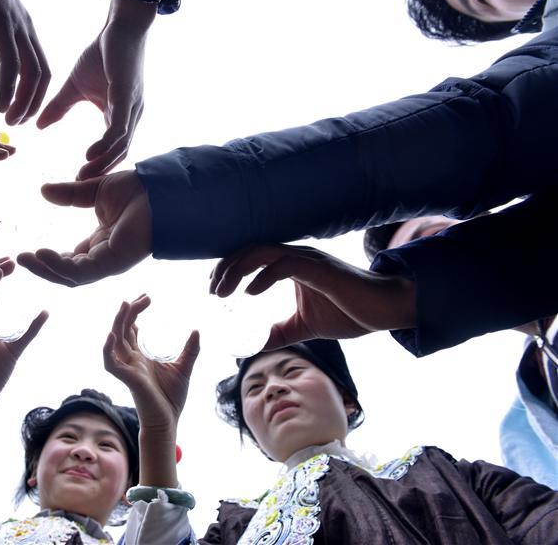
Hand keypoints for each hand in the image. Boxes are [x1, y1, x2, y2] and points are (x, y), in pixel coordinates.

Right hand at [0, 0, 48, 124]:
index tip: (19, 114)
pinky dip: (8, 86)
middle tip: (15, 124)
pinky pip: (11, 62)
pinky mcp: (1, 23)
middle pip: (42, 76)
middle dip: (32, 104)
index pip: (37, 69)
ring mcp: (16, 27)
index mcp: (19, 32)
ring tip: (9, 119)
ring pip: (32, 73)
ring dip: (24, 101)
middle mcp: (25, 31)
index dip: (32, 95)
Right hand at [16, 170, 151, 286]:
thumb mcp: (95, 190)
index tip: (29, 252)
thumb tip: (43, 190)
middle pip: (68, 272)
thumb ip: (70, 193)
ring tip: (25, 259)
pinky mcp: (114, 263)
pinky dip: (60, 266)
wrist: (161, 189)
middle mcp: (105, 256)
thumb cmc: (138, 189)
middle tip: (20, 259)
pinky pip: (81, 272)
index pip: (71, 259)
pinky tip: (42, 254)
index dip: (50, 259)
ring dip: (46, 270)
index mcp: (102, 243)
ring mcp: (109, 262)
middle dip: (42, 268)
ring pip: (72, 277)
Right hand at [37, 0, 153, 179]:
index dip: (95, 167)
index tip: (74, 181)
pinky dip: (106, 143)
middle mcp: (129, 117)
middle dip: (99, 173)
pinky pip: (119, 126)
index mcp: (119, 116)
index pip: (110, 150)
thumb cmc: (102, 54)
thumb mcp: (75, 87)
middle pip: (118, 154)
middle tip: (78, 189)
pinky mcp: (128, 96)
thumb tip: (39, 125)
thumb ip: (58, 107)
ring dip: (102, 163)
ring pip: (120, 145)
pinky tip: (91, 154)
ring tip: (83, 177)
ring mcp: (131, 108)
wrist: (119, 27)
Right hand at [103, 295, 199, 430]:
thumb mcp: (184, 368)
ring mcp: (127, 368)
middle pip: (122, 329)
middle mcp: (130, 359)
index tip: (146, 297)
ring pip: (115, 341)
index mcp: (140, 356)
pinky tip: (112, 335)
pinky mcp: (127, 379)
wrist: (168, 422)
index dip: (135, 312)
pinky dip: (108, 349)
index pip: (131, 328)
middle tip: (144, 297)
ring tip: (125, 304)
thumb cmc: (171, 398)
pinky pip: (110, 363)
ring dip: (118, 322)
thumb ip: (190, 350)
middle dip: (129, 311)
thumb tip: (196, 331)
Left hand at [209, 244, 417, 350]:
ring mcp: (308, 259)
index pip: (251, 257)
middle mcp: (297, 256)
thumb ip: (280, 332)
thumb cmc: (351, 312)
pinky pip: (285, 265)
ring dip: (238, 270)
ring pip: (262, 252)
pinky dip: (264, 276)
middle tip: (210, 292)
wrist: (387, 309)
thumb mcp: (305, 326)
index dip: (228, 269)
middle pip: (250, 250)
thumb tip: (256, 346)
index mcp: (292, 264)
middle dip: (225, 268)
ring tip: (222, 292)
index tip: (212, 289)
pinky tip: (250, 293)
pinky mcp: (320, 269)